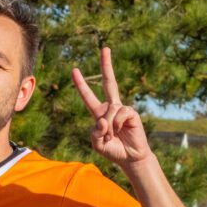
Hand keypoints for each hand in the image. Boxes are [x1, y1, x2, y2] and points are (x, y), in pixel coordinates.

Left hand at [71, 47, 151, 166]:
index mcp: (100, 113)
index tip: (74, 70)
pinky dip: (117, 125)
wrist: (130, 158)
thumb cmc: (113, 151)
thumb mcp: (97, 144)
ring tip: (112, 137)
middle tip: (105, 48)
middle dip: (107, 65)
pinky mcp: (131, 113)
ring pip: (110, 111)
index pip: (88, 96)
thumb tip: (102, 119)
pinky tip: (121, 132)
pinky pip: (119, 114)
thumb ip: (94, 132)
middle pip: (110, 82)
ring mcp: (122, 109)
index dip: (81, 84)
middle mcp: (111, 108)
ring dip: (108, 128)